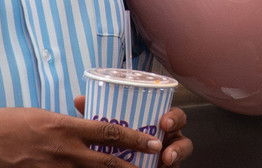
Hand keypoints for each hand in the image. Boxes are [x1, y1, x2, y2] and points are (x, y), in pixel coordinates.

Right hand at [0, 106, 162, 166]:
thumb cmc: (9, 123)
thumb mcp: (44, 117)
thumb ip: (67, 125)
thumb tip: (84, 129)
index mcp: (66, 128)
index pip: (108, 133)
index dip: (134, 139)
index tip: (153, 142)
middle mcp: (64, 151)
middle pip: (106, 163)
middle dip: (131, 167)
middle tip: (153, 165)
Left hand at [73, 96, 193, 165]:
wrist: (112, 159)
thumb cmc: (117, 138)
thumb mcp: (110, 126)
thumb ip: (100, 115)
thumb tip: (79, 100)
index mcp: (158, 123)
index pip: (173, 116)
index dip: (174, 117)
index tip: (164, 122)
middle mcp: (167, 140)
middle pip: (182, 138)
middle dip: (178, 143)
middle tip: (166, 150)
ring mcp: (167, 156)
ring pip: (180, 156)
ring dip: (176, 157)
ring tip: (166, 161)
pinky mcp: (163, 167)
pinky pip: (172, 167)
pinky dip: (168, 167)